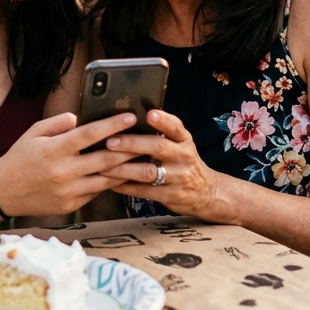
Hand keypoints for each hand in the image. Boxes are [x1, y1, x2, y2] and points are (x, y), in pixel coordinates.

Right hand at [0, 112, 143, 217]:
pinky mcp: (71, 205)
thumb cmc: (19, 157)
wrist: (2, 192)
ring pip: (107, 179)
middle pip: (105, 159)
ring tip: (143, 158)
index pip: (89, 135)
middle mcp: (64, 171)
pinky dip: (110, 182)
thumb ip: (60, 123)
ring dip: (127, 169)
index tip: (131, 117)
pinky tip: (122, 173)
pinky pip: (97, 191)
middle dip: (130, 148)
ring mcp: (69, 191)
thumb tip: (82, 118)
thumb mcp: (34, 132)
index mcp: (55, 150)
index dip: (112, 125)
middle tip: (148, 138)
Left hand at [100, 110, 224, 219]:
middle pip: (157, 147)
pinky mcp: (171, 195)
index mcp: (184, 140)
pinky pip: (145, 191)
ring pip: (148, 172)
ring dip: (123, 169)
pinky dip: (126, 187)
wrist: (206, 192)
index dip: (163, 121)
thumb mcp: (181, 143)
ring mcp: (178, 177)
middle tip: (110, 141)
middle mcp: (183, 156)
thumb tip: (131, 115)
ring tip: (103, 166)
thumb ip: (163, 131)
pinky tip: (111, 183)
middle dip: (131, 143)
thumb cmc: (183, 161)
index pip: (176, 127)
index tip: (149, 114)